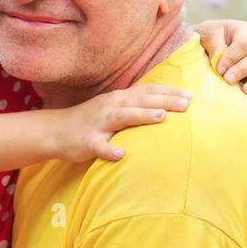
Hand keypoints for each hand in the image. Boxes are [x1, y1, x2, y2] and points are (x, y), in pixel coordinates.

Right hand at [52, 85, 191, 162]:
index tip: (190, 95)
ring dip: (142, 116)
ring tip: (161, 117)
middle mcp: (111, 107)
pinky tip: (121, 155)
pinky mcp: (87, 142)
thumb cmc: (92, 120)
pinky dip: (110, 150)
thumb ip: (136, 106)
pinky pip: (99, 146)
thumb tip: (165, 106)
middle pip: (140, 101)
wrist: (56, 131)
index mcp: (119, 99)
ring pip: (122, 117)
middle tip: (186, 104)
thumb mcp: (114, 108)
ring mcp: (98, 124)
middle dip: (164, 101)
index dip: (168, 92)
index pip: (147, 91)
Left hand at [194, 19, 246, 105]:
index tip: (219, 69)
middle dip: (242, 70)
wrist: (210, 47)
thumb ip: (214, 44)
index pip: (243, 43)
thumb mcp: (207, 34)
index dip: (232, 56)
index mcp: (246, 31)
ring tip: (246, 92)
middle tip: (228, 80)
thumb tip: (218, 59)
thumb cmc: (209, 38)